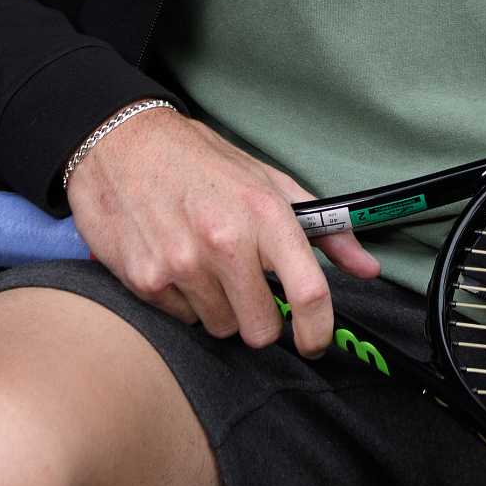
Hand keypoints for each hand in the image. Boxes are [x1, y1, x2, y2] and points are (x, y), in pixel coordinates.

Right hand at [62, 105, 380, 357]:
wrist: (119, 143)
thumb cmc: (199, 160)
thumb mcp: (268, 180)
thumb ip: (324, 228)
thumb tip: (367, 268)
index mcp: (263, 212)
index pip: (307, 291)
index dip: (318, 330)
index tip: (314, 342)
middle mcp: (224, 241)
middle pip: (261, 329)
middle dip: (260, 318)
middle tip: (248, 288)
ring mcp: (182, 264)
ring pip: (220, 327)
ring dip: (219, 307)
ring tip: (204, 263)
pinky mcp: (145, 280)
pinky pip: (182, 318)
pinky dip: (183, 300)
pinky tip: (174, 260)